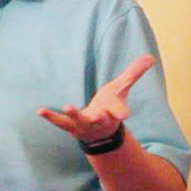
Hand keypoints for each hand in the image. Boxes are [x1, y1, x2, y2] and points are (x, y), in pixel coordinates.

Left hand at [36, 54, 155, 142]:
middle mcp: (100, 120)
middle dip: (101, 117)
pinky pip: (59, 122)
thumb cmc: (110, 106)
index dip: (122, 113)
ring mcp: (84, 124)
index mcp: (114, 113)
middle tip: (101, 115)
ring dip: (74, 114)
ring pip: (80, 121)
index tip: (124, 114)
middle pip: (101, 119)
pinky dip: (51, 117)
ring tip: (68, 106)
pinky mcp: (70, 125)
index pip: (120, 112)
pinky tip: (40, 111)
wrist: (99, 133)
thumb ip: (134, 74)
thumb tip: (151, 57)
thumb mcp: (121, 89)